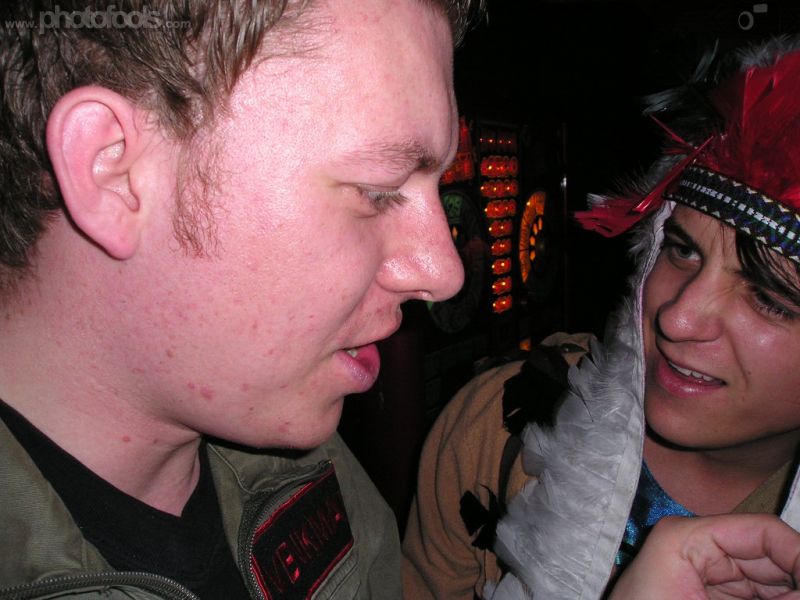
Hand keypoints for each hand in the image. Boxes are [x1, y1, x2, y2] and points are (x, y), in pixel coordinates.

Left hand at [608, 514, 799, 599]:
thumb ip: (763, 593)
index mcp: (685, 535)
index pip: (763, 530)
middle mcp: (695, 547)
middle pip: (770, 555)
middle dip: (796, 577)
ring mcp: (702, 575)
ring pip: (767, 581)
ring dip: (787, 592)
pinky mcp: (704, 595)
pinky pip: (751, 596)